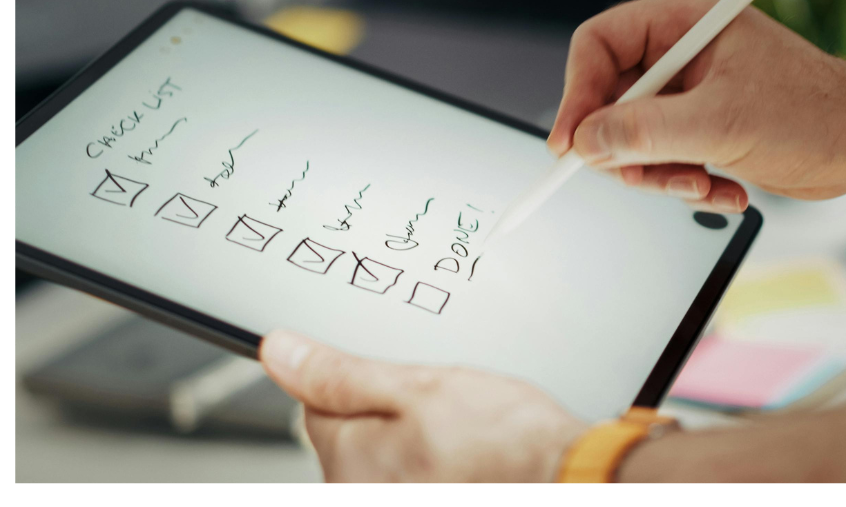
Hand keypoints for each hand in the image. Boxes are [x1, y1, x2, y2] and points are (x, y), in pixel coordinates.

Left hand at [260, 330, 587, 482]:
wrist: (565, 475)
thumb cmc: (504, 439)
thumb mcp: (418, 385)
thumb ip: (340, 373)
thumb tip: (280, 353)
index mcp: (347, 461)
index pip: (318, 403)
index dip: (360, 379)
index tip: (396, 379)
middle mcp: (357, 492)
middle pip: (351, 435)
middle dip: (388, 412)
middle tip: (440, 405)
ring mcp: (390, 500)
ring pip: (384, 457)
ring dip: (413, 439)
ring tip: (459, 430)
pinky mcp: (422, 500)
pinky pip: (410, 474)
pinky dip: (432, 462)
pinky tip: (464, 455)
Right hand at [548, 0, 845, 205]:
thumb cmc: (814, 115)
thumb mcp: (720, 125)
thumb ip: (645, 133)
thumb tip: (585, 142)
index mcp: (683, 20)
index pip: (598, 45)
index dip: (576, 95)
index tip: (569, 146)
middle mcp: (680, 50)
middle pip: (608, 99)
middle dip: (627, 150)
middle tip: (647, 179)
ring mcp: (689, 90)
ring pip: (631, 138)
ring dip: (660, 176)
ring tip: (702, 188)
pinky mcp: (700, 124)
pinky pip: (660, 158)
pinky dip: (684, 183)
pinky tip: (724, 191)